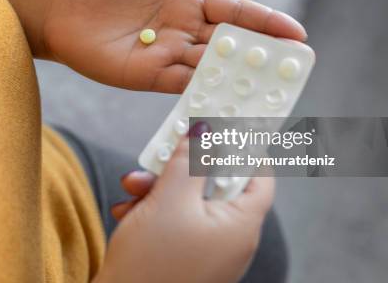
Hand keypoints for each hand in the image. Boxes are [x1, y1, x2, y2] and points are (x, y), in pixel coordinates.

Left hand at [45, 0, 306, 92]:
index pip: (237, 12)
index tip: (297, 32)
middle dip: (263, 56)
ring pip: (212, 68)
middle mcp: (186, 30)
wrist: (63, 6)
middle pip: (231, 44)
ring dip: (238, 78)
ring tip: (270, 92)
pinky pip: (182, 85)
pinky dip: (204, 93)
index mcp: (191, 0)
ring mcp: (169, 55)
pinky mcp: (149, 75)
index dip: (266, 22)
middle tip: (296, 69)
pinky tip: (226, 102)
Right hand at [94, 138, 274, 282]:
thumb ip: (189, 160)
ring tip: (133, 186)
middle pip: (216, 184)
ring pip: (188, 201)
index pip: (260, 177)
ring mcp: (206, 251)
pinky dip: (153, 211)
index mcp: (240, 226)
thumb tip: (206, 129)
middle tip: (165, 151)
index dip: (247, 148)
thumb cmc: (151, 263)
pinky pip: (174, 222)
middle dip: (184, 167)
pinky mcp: (184, 257)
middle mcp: (229, 239)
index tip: (228, 124)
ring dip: (159, 188)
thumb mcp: (169, 200)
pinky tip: (128, 211)